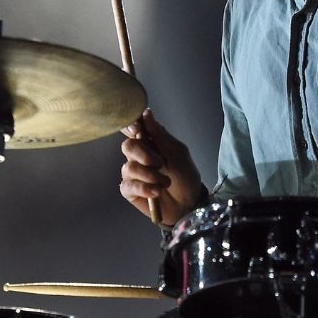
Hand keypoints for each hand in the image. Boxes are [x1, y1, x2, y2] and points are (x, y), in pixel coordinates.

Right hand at [119, 109, 202, 225]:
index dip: (131, 126)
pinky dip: (144, 188)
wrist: (189, 204)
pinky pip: (128, 185)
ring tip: (165, 183)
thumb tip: (146, 113)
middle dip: (145, 155)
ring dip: (150, 175)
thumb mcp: (178, 153)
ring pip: (128, 167)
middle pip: (128, 146)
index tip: (137, 130)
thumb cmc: (185, 177)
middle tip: (161, 163)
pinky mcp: (130, 190)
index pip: (133, 128)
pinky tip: (156, 192)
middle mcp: (138, 155)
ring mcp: (132, 173)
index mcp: (150, 142)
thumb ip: (160, 135)